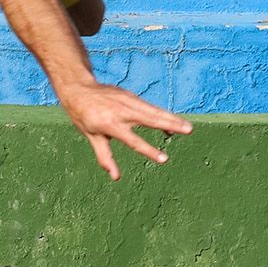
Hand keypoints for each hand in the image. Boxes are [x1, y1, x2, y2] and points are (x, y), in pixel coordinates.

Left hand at [57, 81, 191, 180]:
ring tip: (188, 127)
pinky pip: (149, 106)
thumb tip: (115, 177)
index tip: (164, 159)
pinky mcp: (130, 96)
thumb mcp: (91, 137)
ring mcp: (127, 102)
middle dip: (169, 124)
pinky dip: (162, 114)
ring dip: (171, 118)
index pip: (132, 140)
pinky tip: (173, 121)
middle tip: (188, 130)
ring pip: (153, 111)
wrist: (79, 89)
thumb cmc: (83, 116)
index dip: (148, 150)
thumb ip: (105, 156)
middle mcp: (121, 112)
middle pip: (149, 120)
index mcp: (109, 125)